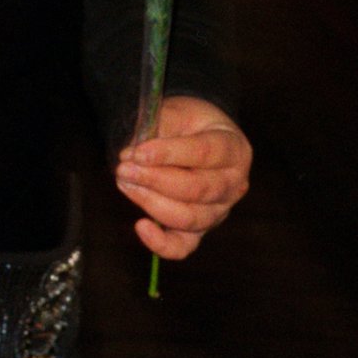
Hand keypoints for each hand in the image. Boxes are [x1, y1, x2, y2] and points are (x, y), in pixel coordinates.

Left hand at [115, 94, 251, 261]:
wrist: (195, 137)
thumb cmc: (188, 124)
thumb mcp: (178, 111)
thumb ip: (160, 126)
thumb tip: (132, 154)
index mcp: (233, 149)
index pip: (204, 153)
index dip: (169, 154)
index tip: (137, 152)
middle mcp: (233, 184)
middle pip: (197, 189)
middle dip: (154, 180)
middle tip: (123, 168)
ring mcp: (219, 211)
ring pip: (188, 217)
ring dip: (151, 202)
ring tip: (124, 183)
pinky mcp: (200, 231)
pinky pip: (183, 246)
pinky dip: (161, 243)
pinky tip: (141, 226)